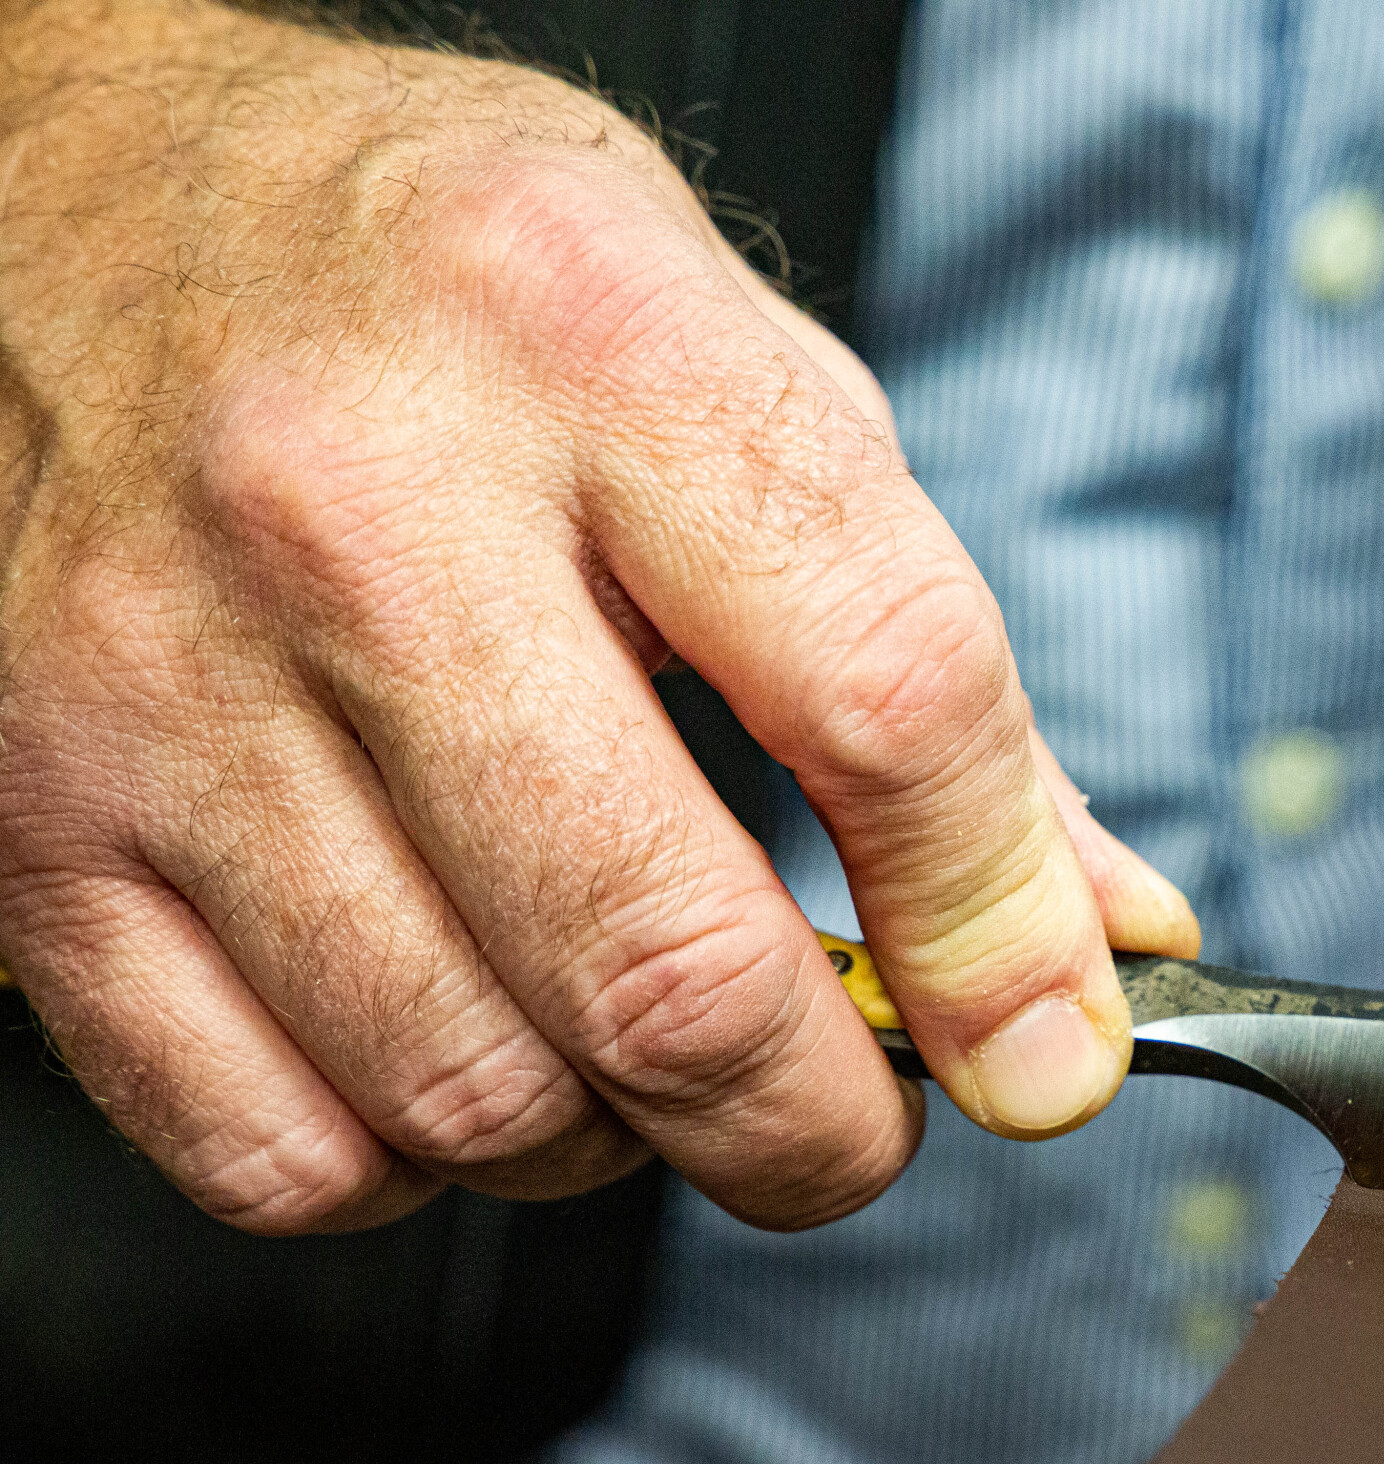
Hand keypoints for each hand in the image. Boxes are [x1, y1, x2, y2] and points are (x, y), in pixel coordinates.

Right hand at [0, 0, 1197, 1233]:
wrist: (59, 193)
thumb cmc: (427, 279)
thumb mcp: (728, 364)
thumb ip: (927, 656)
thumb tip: (1094, 931)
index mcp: (592, 344)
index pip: (886, 699)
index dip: (1007, 929)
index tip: (1047, 1040)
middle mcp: (354, 510)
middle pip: (665, 969)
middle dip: (825, 1125)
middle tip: (860, 1116)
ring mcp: (157, 688)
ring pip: (477, 1097)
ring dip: (626, 1141)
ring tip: (646, 1046)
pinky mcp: (27, 830)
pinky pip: (279, 1149)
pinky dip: (421, 1166)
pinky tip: (457, 1043)